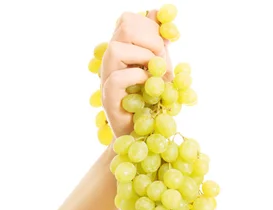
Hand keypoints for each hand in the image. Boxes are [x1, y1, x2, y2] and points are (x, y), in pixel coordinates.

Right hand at [100, 10, 172, 137]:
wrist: (144, 134)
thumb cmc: (152, 102)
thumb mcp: (160, 69)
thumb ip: (159, 44)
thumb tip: (156, 12)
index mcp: (123, 49)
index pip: (128, 19)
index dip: (150, 26)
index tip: (165, 45)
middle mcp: (111, 59)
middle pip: (124, 25)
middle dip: (151, 39)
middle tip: (162, 61)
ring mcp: (106, 77)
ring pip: (115, 48)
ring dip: (144, 58)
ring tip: (156, 74)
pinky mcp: (107, 97)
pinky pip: (119, 78)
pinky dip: (140, 78)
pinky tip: (149, 87)